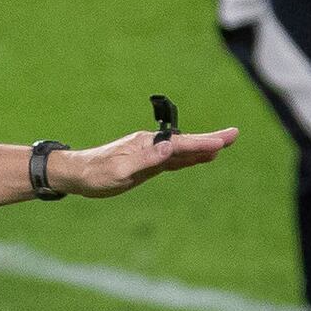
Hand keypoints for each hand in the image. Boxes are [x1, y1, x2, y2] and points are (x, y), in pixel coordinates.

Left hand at [57, 119, 238, 198]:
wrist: (77, 175)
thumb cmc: (95, 174)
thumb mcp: (119, 170)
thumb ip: (145, 160)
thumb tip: (169, 148)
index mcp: (146, 145)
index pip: (180, 144)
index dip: (202, 143)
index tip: (223, 141)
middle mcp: (150, 145)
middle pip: (185, 143)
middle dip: (210, 140)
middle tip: (233, 135)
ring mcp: (149, 153)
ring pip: (181, 150)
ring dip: (202, 148)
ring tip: (222, 145)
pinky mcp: (146, 163)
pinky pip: (173, 160)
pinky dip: (188, 158)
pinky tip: (198, 158)